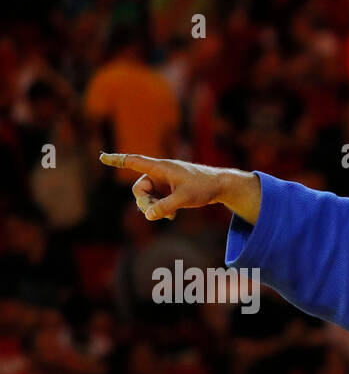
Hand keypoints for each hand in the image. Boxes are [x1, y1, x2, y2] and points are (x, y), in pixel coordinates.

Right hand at [99, 153, 261, 223]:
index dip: (117, 160)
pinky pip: (157, 200)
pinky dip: (161, 209)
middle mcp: (159, 173)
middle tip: (154, 213)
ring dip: (154, 208)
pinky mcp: (169, 189)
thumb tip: (147, 216)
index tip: (102, 157)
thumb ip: (164, 207)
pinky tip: (172, 216)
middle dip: (144, 202)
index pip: (134, 162)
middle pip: (139, 188)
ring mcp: (164, 182)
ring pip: (147, 196)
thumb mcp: (184, 199)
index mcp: (160, 168)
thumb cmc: (203, 188)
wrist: (221, 186)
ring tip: (169, 215)